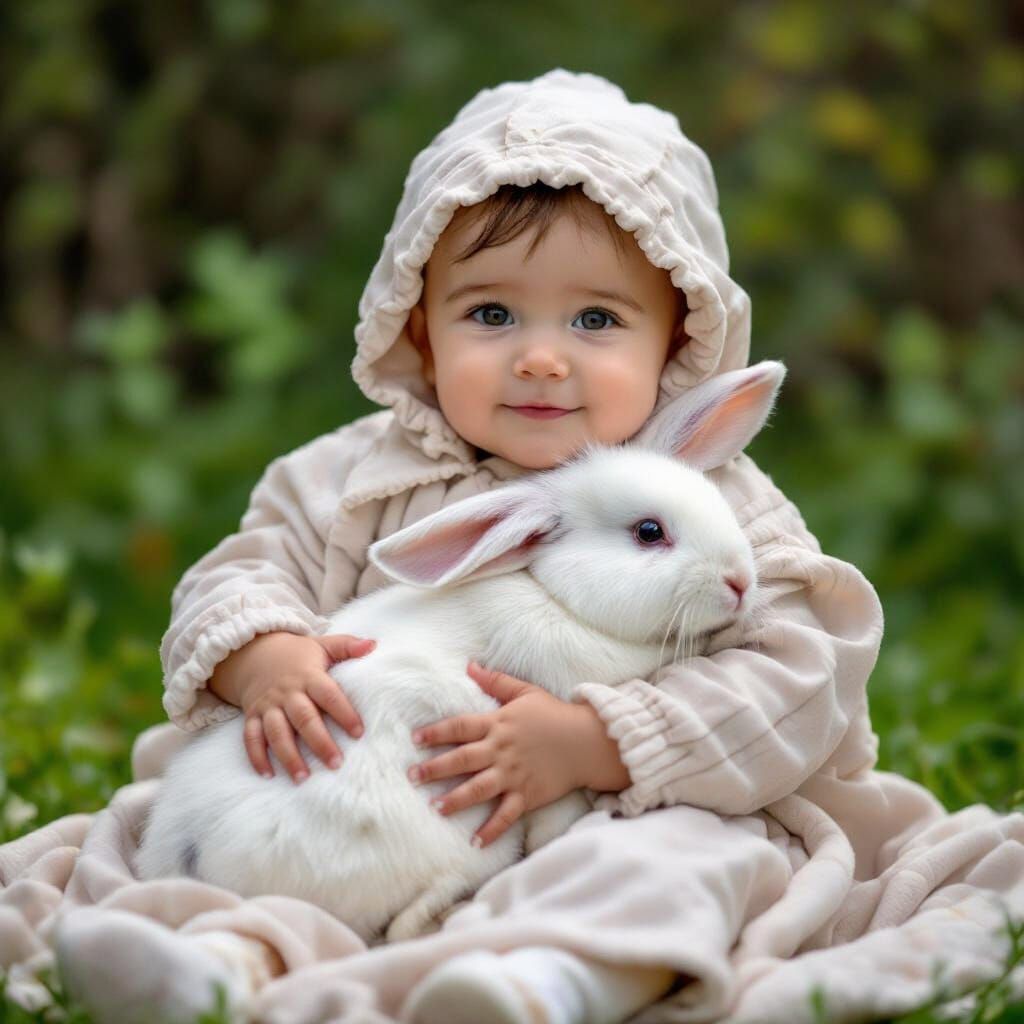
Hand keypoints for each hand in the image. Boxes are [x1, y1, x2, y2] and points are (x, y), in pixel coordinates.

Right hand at [211, 631, 375, 782]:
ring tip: (303, 778)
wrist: (253, 653)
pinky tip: (268, 775)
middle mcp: (287, 693)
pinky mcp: (252, 716)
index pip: (329, 695)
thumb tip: (373, 644)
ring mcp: (268, 706)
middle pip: (303, 719)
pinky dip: (256, 756)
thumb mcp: (322, 645)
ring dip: (288, 756)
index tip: (359, 733)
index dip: (344, 713)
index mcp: (308, 676)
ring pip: (276, 732)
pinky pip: (251, 738)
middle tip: (336, 764)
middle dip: (319, 743)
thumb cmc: (297, 655)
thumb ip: (347, 646)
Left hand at [408, 661, 593, 847]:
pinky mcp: (527, 795)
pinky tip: (475, 843)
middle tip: (412, 777)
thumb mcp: (525, 691)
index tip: (415, 740)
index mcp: (498, 724)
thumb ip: (496, 681)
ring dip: (454, 800)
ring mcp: (513, 774)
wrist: (587, 741)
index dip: (436, 732)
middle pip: (461, 759)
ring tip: (434, 808)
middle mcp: (501, 750)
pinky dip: (491, 830)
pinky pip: (505, 815)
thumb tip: (470, 665)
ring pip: (478, 789)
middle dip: (434, 769)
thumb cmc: (555, 714)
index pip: (460, 727)